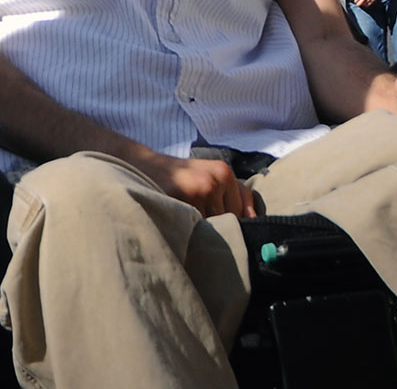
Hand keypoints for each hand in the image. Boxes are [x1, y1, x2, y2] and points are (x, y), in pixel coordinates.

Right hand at [130, 149, 254, 217]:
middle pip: (228, 221)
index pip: (241, 214)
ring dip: (201, 231)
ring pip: (212, 227)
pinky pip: (195, 227)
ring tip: (186, 218)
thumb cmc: (179, 176)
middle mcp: (215, 179)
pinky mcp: (183, 199)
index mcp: (224, 172)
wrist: (140, 166)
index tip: (210, 220)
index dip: (227, 223)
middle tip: (195, 218)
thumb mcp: (211, 175)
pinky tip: (178, 219)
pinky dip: (188, 229)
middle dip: (215, 227)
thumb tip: (255, 219)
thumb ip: (239, 194)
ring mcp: (199, 189)